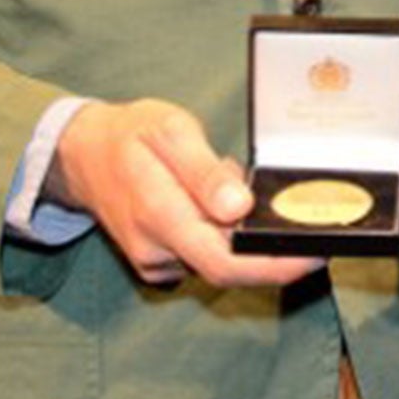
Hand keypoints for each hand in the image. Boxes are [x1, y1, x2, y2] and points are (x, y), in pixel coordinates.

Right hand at [48, 98, 322, 287]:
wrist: (82, 154)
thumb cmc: (131, 135)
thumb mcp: (171, 131)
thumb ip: (205, 171)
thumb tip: (239, 207)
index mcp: (159, 214)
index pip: (224, 262)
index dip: (274, 267)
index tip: (316, 257)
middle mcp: (156, 248)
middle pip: (228, 266)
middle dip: (270, 250)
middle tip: (301, 217)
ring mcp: (154, 260)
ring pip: (217, 257)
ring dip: (241, 230)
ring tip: (235, 178)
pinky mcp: (157, 262)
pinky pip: (202, 254)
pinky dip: (223, 232)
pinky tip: (218, 199)